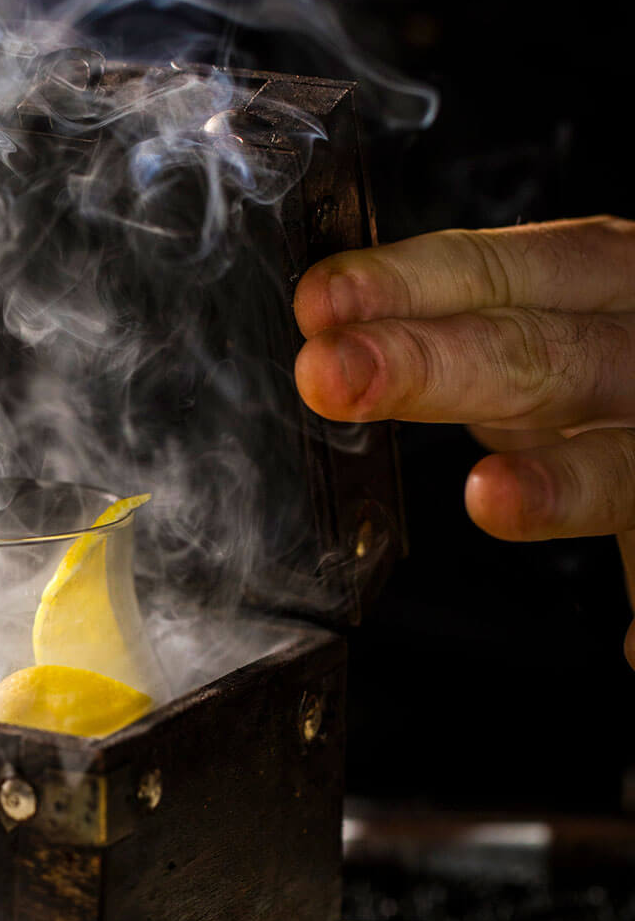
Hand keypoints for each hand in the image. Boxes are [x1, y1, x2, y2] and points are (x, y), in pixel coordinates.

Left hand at [293, 217, 634, 666]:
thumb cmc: (617, 376)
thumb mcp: (548, 333)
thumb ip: (464, 340)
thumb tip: (329, 346)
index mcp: (598, 281)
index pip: (493, 272)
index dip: (404, 285)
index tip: (317, 304)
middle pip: (539, 356)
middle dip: (430, 367)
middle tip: (330, 376)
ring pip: (624, 464)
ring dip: (560, 484)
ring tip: (491, 498)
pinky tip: (629, 649)